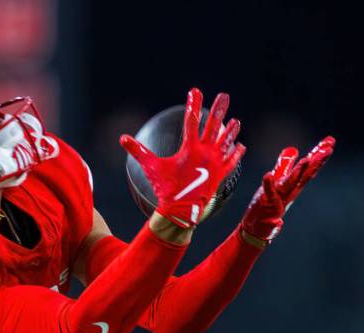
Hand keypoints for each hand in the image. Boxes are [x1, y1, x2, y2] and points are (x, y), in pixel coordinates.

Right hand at [122, 88, 244, 227]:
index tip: (195, 91)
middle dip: (219, 109)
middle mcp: (205, 153)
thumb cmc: (165, 188)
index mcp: (190, 148)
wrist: (181, 210)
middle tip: (224, 96)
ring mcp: (215, 164)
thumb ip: (138, 151)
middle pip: (214, 126)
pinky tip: (241, 147)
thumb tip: (122, 138)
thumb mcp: (151, 167)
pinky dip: (236, 154)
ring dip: (231, 131)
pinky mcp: (219, 175)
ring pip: (226, 142)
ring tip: (235, 122)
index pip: (191, 120)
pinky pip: (231, 162)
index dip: (193, 104)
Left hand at [239, 136, 334, 245]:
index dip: (318, 156)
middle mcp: (289, 191)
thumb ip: (285, 166)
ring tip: (306, 160)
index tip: (330, 142)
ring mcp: (279, 198)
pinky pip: (267, 193)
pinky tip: (268, 174)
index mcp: (294, 186)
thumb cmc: (268, 205)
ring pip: (290, 183)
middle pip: (304, 175)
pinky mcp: (266, 204)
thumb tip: (293, 150)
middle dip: (315, 162)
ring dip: (298, 172)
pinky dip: (268, 184)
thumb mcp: (278, 182)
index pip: (308, 169)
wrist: (257, 228)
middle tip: (327, 150)